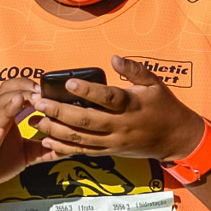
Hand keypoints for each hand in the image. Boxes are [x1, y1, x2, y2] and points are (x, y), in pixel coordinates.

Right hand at [0, 78, 58, 203]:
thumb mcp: (25, 155)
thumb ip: (43, 148)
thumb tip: (66, 146)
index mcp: (7, 119)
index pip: (15, 91)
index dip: (30, 87)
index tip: (47, 90)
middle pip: (4, 95)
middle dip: (22, 91)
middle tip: (39, 94)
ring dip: (7, 107)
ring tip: (19, 101)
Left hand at [32, 55, 204, 161]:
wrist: (175, 138)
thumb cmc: (164, 106)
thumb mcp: (154, 83)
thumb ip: (134, 69)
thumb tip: (114, 59)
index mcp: (131, 105)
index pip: (107, 98)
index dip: (88, 90)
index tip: (69, 82)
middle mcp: (120, 125)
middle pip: (86, 120)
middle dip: (59, 112)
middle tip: (38, 103)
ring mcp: (114, 141)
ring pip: (81, 139)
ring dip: (56, 130)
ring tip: (35, 121)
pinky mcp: (110, 151)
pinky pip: (84, 151)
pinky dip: (64, 148)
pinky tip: (47, 140)